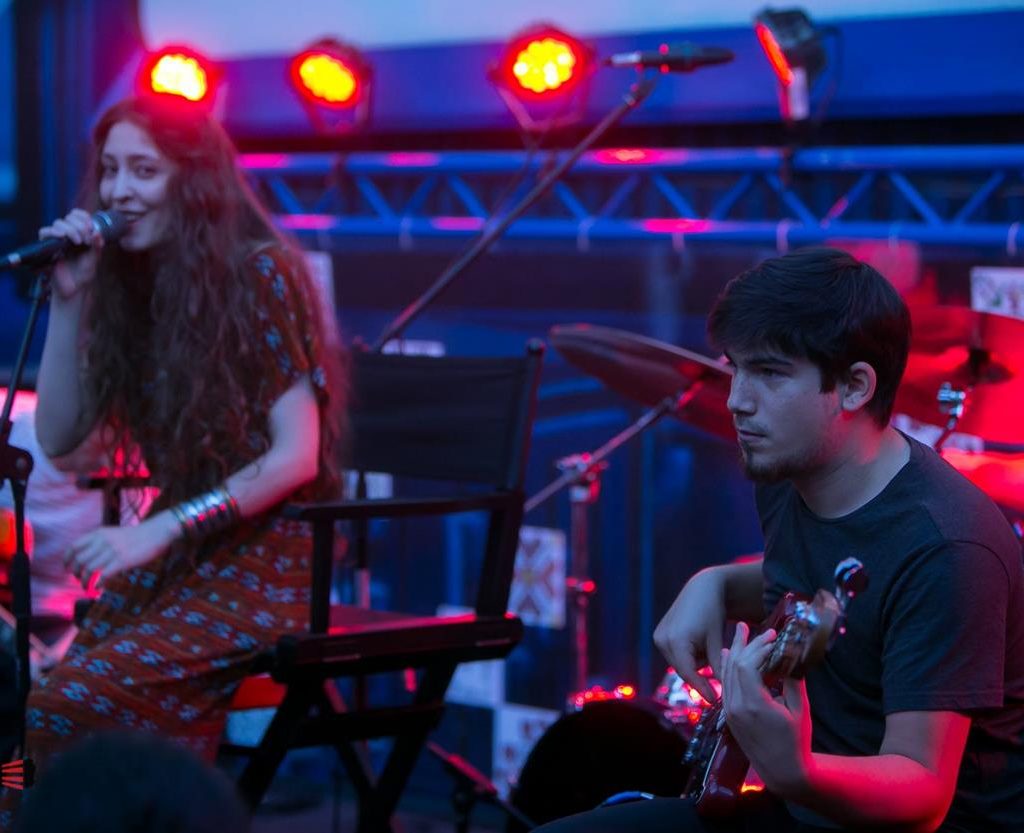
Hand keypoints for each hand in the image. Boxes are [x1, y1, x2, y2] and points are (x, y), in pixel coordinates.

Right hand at [38, 208, 102, 299]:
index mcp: (80, 233)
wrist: (75, 287)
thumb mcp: (95, 258)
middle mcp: (68, 234)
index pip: (77, 215)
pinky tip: (62, 237)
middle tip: (86, 240)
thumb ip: (97, 245)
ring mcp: (57, 239)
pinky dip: (53, 232)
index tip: (91, 227)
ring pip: (58, 223)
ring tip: (78, 242)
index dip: (83, 217)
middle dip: (79, 225)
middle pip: (68, 218)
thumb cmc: (85, 273)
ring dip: (70, 229)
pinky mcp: (47, 246)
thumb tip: (97, 232)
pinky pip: (44, 232)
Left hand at [63, 513, 177, 589]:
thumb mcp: (114, 534)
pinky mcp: (122, 561)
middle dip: (75, 572)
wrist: (156, 532)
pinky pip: (103, 575)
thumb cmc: (137, 535)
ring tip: (87, 586)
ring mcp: (112, 552)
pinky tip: (98, 588)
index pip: (74, 547)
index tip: (67, 568)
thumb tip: (88, 557)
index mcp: (99, 533)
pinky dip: (97, 584)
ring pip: (88, 569)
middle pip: (79, 560)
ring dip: (84, 581)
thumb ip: (100, 542)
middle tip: (78, 579)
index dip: (67, 559)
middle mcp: (102, 542)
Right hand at [653, 568, 725, 703]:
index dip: (701, 688)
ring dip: (694, 662)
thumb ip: (718, 665)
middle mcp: (662, 640)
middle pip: (683, 670)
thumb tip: (723, 690)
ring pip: (680, 663)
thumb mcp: (717, 640)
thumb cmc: (713, 612)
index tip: (714, 700)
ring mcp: (658, 637)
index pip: (689, 673)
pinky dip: (688, 654)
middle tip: (718, 674)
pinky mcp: (659, 635)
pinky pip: (676, 654)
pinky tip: (699, 640)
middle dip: (700, 673)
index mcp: (676, 641)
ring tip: (708, 644)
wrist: (702, 588)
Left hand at [720, 622, 812, 797]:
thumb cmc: (796, 742)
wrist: (782, 771)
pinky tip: (730, 654)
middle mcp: (736, 706)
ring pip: (727, 674)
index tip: (773, 637)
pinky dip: (728, 667)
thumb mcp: (800, 710)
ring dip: (735, 652)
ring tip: (741, 632)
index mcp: (753, 705)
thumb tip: (794, 657)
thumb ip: (795, 682)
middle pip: (734, 666)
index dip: (758, 648)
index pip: (747, 666)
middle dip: (746, 644)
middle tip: (755, 628)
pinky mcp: (730, 715)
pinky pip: (725, 685)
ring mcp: (730, 711)